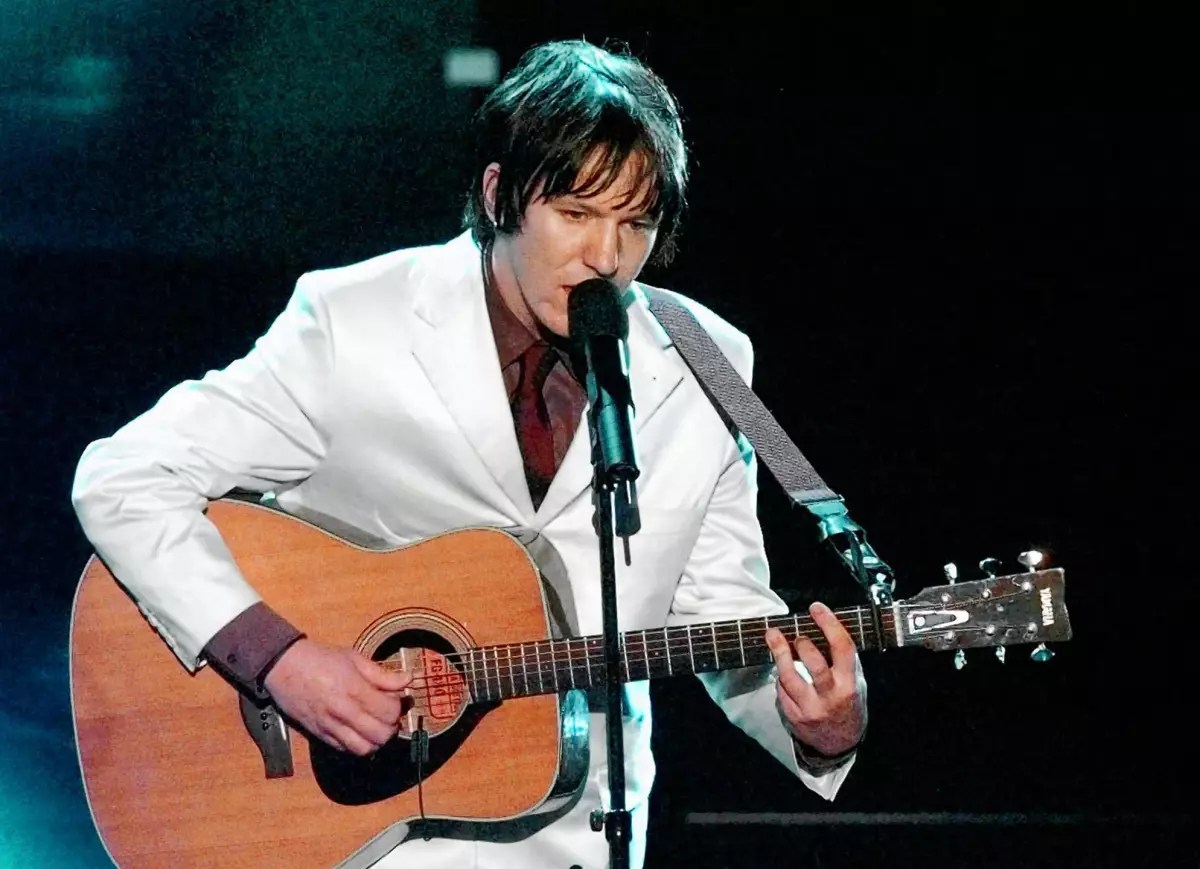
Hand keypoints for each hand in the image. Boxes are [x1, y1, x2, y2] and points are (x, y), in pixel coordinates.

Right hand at [263, 639, 412, 755]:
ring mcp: (330, 726)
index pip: (389, 712)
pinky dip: (357, 745)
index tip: (395, 699)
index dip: (398, 707)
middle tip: (388, 716)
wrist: (283, 666)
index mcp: (354, 689)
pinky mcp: (319, 734)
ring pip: (364, 749)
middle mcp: (343, 711)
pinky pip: (345, 750)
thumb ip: (382, 674)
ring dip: (376, 741)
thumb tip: (408, 679)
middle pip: (381, 735)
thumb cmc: (319, 659)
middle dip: (391, 727)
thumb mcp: (354, 659)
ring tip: (376, 727)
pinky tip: (359, 731)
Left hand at [765, 601, 866, 756]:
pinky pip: (781, 691)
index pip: (842, 648)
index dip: (829, 624)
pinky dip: (779, 677)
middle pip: (814, 665)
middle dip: (802, 644)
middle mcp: (831, 697)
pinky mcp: (794, 717)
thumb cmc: (849, 704)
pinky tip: (780, 667)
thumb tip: (824, 626)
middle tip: (796, 635)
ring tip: (773, 636)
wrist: (840, 743)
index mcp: (850, 684)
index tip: (816, 608)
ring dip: (779, 654)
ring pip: (789, 678)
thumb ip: (843, 659)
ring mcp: (810, 708)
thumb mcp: (856, 681)